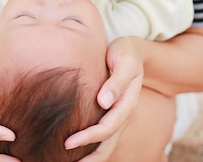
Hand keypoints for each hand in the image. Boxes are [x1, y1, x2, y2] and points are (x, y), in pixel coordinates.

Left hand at [64, 37, 143, 160]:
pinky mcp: (111, 113)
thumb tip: (104, 102)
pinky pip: (103, 136)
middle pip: (108, 145)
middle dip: (89, 158)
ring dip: (90, 158)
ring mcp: (118, 115)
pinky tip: (76, 150)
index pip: (107, 128)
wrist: (134, 51)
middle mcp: (123, 114)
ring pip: (106, 145)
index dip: (88, 138)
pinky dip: (91, 146)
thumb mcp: (125, 62)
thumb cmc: (126, 53)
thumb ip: (116, 81)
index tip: (67, 143)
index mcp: (128, 103)